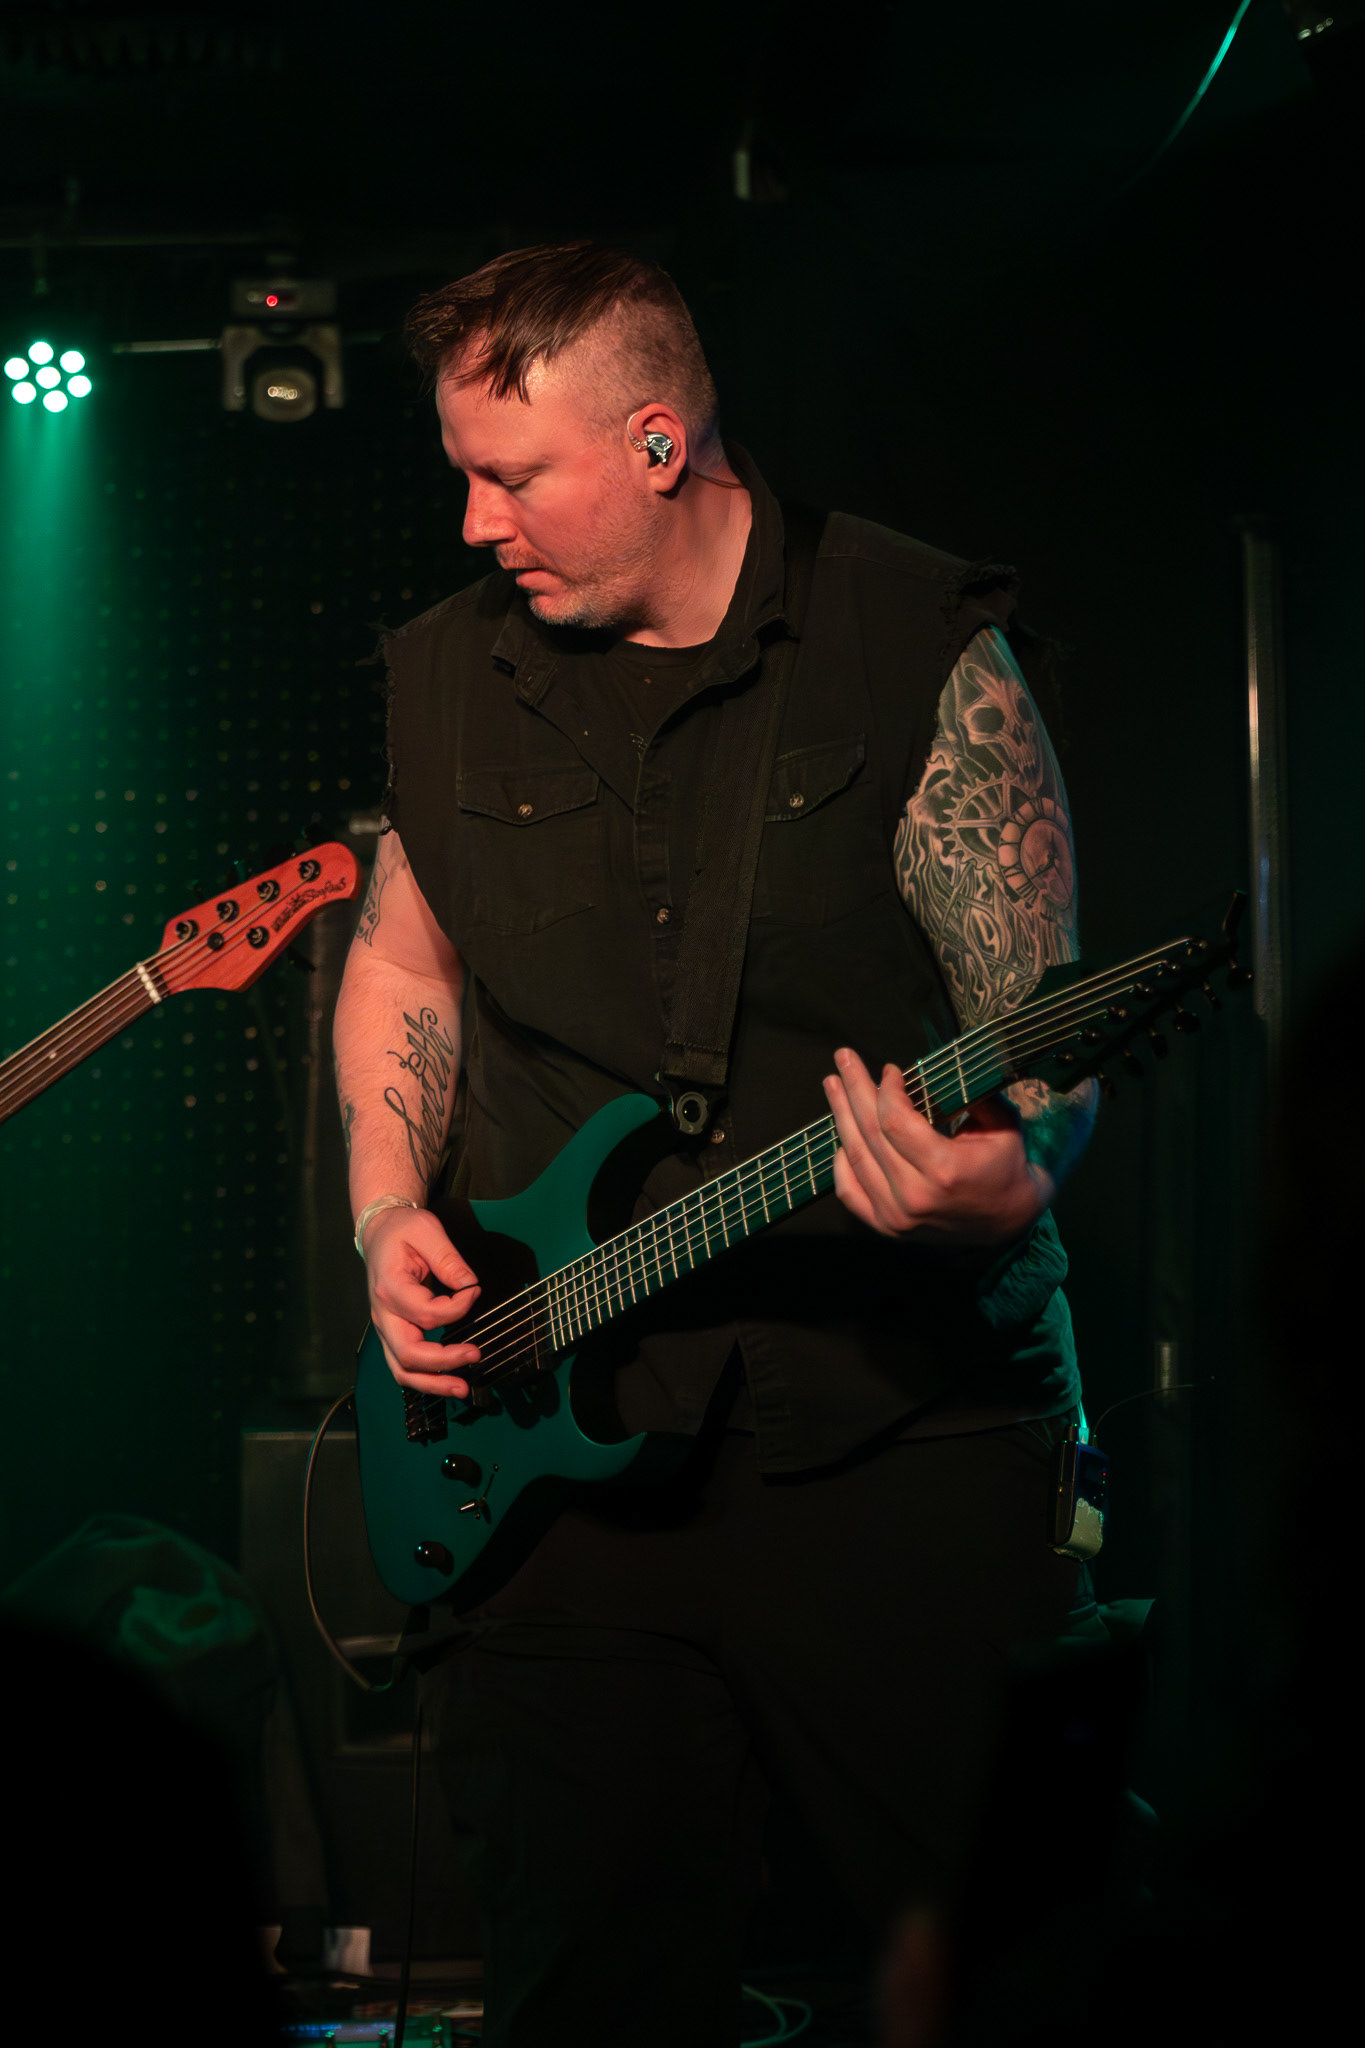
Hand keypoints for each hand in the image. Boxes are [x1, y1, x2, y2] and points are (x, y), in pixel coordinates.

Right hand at [363, 1204, 480, 1395]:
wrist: (380, 1233)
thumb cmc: (403, 1231)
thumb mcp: (427, 1231)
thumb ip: (448, 1258)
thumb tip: (470, 1285)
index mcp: (390, 1288)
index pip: (426, 1313)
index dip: (457, 1309)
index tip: (475, 1292)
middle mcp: (383, 1314)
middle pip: (408, 1353)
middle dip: (444, 1362)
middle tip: (475, 1356)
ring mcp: (385, 1328)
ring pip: (402, 1369)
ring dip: (432, 1384)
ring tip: (462, 1389)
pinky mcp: (392, 1333)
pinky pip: (404, 1365)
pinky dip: (425, 1380)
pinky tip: (447, 1382)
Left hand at [823, 1047, 1051, 1246]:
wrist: (1009, 1224)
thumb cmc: (1006, 1168)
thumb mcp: (1003, 1126)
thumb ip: (971, 1096)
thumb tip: (933, 1069)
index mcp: (944, 1170)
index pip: (895, 1121)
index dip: (886, 1090)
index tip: (890, 1070)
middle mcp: (914, 1196)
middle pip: (870, 1133)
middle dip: (854, 1089)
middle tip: (844, 1058)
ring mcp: (896, 1216)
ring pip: (855, 1157)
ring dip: (841, 1116)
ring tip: (833, 1085)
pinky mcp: (886, 1227)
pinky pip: (849, 1191)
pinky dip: (840, 1161)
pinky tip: (841, 1133)